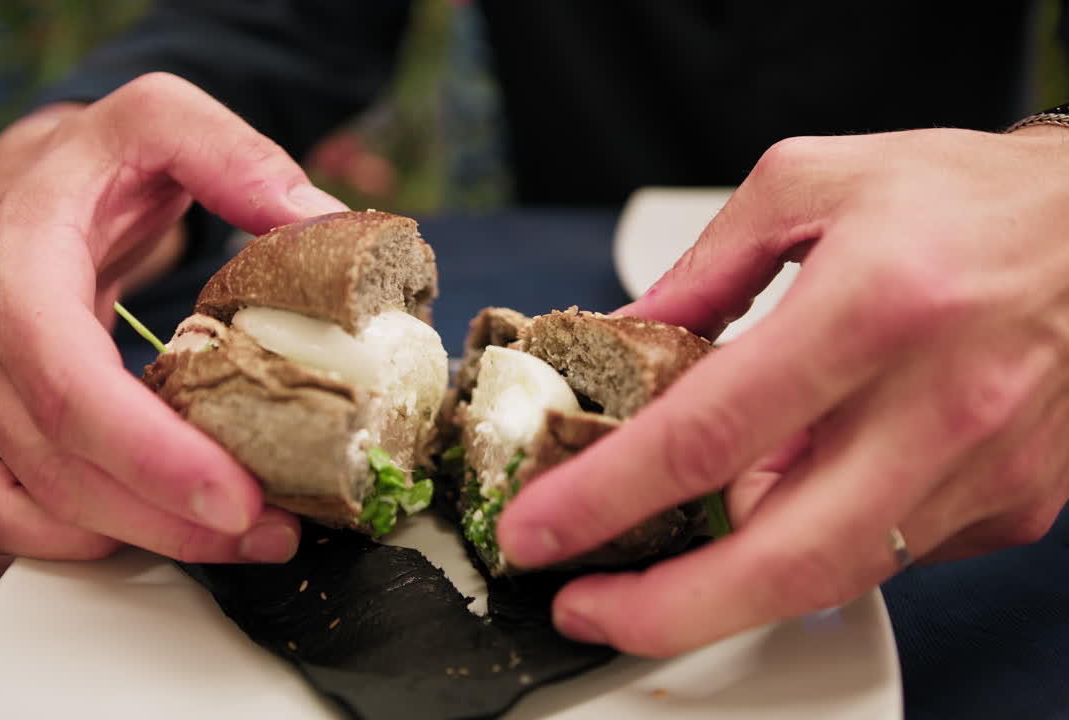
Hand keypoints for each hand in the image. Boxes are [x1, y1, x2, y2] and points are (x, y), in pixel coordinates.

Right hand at [0, 73, 347, 577]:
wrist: (26, 188)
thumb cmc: (96, 164)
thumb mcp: (160, 121)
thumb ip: (234, 155)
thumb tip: (317, 224)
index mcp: (17, 271)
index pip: (70, 386)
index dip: (151, 456)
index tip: (239, 498)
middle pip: (62, 469)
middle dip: (171, 520)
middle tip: (273, 532)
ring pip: (25, 512)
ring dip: (133, 542)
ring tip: (236, 538)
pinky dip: (56, 550)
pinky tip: (141, 535)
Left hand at [496, 125, 1068, 654]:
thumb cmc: (966, 196)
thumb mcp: (809, 186)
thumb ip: (704, 270)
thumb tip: (624, 337)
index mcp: (874, 306)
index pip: (709, 434)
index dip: (606, 498)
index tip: (540, 531)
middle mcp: (940, 402)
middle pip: (782, 560)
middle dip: (663, 610)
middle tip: (586, 608)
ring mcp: (986, 468)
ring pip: (835, 577)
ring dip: (728, 588)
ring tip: (657, 568)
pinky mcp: (1013, 504)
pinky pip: (889, 556)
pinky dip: (813, 548)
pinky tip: (777, 515)